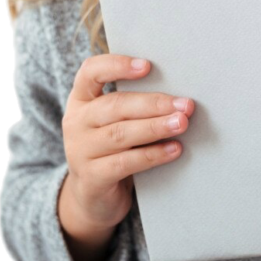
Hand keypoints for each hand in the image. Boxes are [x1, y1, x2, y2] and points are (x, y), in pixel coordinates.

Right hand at [61, 54, 194, 230]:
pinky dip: (152, 155)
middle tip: (185, 104)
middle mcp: (76, 122)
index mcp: (81, 99)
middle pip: (115, 106)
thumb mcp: (115, 121)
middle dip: (154, 104)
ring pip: (120, 134)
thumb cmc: (113, 146)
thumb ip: (135, 105)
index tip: (147, 66)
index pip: (90, 72)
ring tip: (182, 123)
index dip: (117, 65)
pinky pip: (125, 163)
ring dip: (156, 127)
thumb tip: (178, 95)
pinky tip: (174, 149)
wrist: (91, 196)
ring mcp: (80, 151)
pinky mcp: (92, 178)